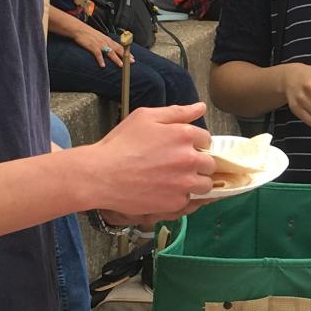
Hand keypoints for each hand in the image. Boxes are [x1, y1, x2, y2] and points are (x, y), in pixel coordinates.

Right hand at [71, 20, 128, 68]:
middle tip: (132, 62)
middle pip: (118, 50)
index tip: (133, 58)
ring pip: (110, 52)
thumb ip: (107, 43)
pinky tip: (102, 65)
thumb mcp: (101, 38)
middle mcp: (106, 42)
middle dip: (125, 56)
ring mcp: (100, 44)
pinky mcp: (92, 46)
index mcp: (108, 40)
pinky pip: (98, 54)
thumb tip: (112, 50)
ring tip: (121, 65)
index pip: (120, 47)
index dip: (127, 52)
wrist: (80, 29)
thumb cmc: (90, 34)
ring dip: (116, 59)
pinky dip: (100, 60)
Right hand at [84, 104, 214, 220]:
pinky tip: (164, 191)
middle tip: (177, 165)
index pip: (206, 140)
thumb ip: (177, 112)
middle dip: (198, 164)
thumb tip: (200, 107)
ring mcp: (184, 183)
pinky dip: (181, 197)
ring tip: (174, 180)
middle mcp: (189, 159)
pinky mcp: (175, 203)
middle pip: (210, 164)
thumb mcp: (146, 117)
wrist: (101, 175)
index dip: (195, 144)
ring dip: (195, 182)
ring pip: (205, 185)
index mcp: (185, 135)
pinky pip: (189, 201)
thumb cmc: (120, 144)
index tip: (181, 148)